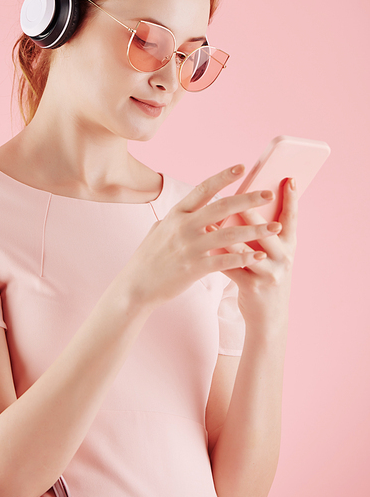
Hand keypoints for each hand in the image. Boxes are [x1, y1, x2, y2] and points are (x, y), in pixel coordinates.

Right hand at [115, 165, 284, 311]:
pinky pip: (226, 260)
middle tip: (268, 193)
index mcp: (176, 213)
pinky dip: (245, 257)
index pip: (203, 189)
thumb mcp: (160, 230)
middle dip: (249, 199)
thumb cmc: (148, 258)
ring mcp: (190, 247)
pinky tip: (260, 255)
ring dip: (256, 230)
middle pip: (222, 207)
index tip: (240, 167)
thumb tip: (190, 208)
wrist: (136, 286)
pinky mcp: (195, 268)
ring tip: (276, 227)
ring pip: (230, 233)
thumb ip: (177, 218)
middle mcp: (184, 226)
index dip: (223, 177)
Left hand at [218, 177, 297, 332]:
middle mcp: (283, 258)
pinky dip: (217, 253)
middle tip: (240, 192)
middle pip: (266, 229)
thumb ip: (264, 233)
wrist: (269, 318)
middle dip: (252, 210)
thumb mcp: (274, 256)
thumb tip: (245, 203)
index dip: (291, 198)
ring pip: (246, 247)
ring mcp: (269, 273)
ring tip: (212, 215)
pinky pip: (230, 266)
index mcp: (289, 246)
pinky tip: (204, 242)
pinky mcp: (252, 286)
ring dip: (227, 231)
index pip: (292, 217)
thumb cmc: (267, 277)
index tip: (288, 178)